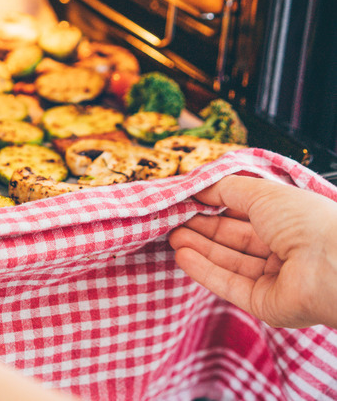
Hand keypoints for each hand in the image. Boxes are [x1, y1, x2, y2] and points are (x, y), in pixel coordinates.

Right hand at [169, 175, 336, 328]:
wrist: (331, 266)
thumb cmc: (306, 222)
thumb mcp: (261, 193)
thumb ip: (226, 189)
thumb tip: (200, 188)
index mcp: (290, 221)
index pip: (246, 215)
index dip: (216, 208)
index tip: (188, 203)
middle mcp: (285, 250)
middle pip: (234, 240)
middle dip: (202, 230)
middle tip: (173, 222)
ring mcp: (274, 279)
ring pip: (228, 263)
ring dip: (199, 249)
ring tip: (172, 237)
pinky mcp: (263, 303)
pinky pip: (228, 285)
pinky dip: (203, 270)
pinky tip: (182, 256)